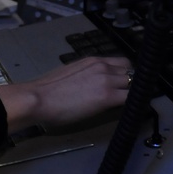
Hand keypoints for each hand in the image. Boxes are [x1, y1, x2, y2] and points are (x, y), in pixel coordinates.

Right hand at [0, 56, 130, 132]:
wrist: (38, 98)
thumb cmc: (46, 90)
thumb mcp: (69, 74)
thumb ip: (85, 76)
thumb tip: (90, 85)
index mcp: (92, 61)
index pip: (120, 63)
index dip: (124, 74)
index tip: (123, 84)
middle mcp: (102, 66)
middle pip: (131, 71)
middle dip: (131, 83)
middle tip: (127, 95)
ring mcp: (106, 80)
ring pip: (134, 84)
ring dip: (133, 93)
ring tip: (130, 105)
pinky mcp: (107, 96)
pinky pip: (131, 99)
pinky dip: (133, 105)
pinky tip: (131, 112)